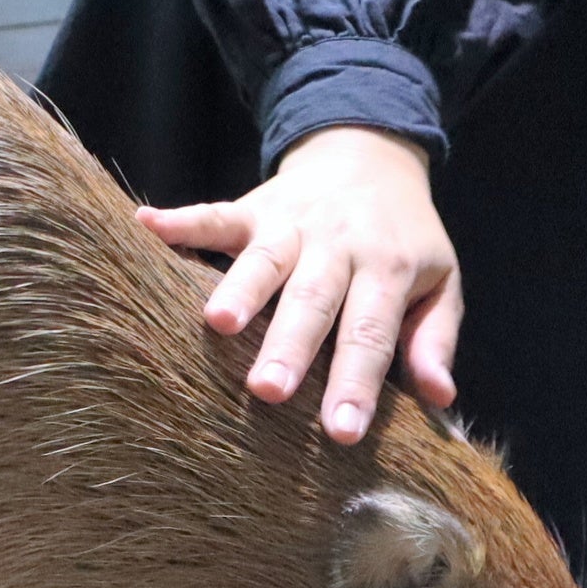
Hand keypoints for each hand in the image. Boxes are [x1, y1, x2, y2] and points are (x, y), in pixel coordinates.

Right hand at [135, 126, 460, 441]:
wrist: (371, 154)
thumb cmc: (405, 239)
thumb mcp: (440, 281)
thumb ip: (435, 339)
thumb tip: (440, 398)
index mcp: (388, 269)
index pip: (370, 333)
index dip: (355, 383)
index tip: (340, 433)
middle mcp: (338, 245)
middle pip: (312, 301)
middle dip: (289, 346)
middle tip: (268, 392)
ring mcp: (290, 224)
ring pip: (263, 261)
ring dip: (239, 289)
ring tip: (216, 324)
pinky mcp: (252, 208)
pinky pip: (214, 214)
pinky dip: (180, 220)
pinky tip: (146, 225)